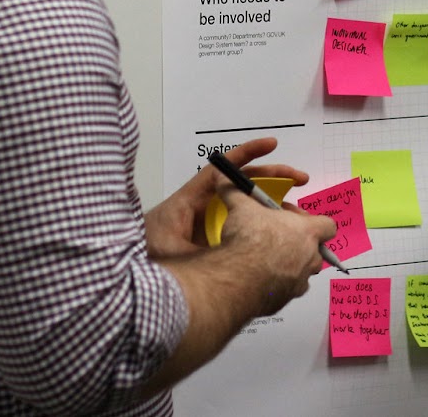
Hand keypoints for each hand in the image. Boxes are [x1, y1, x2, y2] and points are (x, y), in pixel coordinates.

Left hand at [143, 137, 309, 257]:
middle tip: (301, 180)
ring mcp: (209, 229)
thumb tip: (234, 252)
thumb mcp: (171, 254)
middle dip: (273, 180)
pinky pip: (243, 233)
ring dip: (273, 211)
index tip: (272, 143)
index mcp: (189, 202)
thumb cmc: (142, 260)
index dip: (246, 154)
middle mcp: (202, 211)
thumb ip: (200, 251)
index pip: (221, 170)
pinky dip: (264, 233)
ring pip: (247, 212)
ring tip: (299, 219)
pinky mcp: (213, 247)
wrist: (126, 284)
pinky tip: (283, 242)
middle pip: (243, 187)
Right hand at [217, 186, 337, 316]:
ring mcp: (299, 281)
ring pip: (302, 273)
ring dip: (289, 268)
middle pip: (315, 251)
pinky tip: (257, 280)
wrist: (238, 278)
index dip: (316, 224)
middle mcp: (310, 257)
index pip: (329, 226)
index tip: (299, 223)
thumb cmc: (249, 239)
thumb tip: (223, 175)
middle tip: (277, 241)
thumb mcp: (241, 207)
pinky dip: (276, 286)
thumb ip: (236, 191)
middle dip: (299, 246)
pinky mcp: (285, 300)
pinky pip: (286, 291)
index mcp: (307, 232)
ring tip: (265, 262)